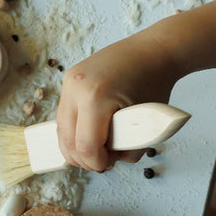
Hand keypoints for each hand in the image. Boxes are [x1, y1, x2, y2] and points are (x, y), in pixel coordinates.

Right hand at [55, 26, 180, 171]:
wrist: (153, 51)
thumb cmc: (155, 83)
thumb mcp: (148, 123)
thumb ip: (129, 148)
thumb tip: (112, 159)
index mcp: (96, 98)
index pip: (86, 146)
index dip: (96, 162)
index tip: (108, 164)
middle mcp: (76, 87)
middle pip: (68, 141)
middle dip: (84, 158)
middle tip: (102, 161)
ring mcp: (69, 81)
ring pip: (61, 129)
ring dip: (76, 145)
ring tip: (97, 148)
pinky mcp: (68, 78)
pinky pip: (64, 114)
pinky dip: (74, 129)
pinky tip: (91, 132)